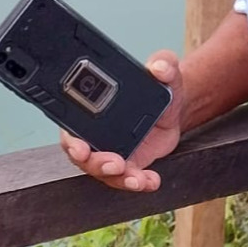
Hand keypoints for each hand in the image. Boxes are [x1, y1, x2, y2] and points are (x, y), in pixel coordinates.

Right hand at [60, 50, 184, 191]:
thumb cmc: (161, 85)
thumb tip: (158, 66)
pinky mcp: (129, 163)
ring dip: (119, 178)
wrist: (176, 106)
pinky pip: (127, 179)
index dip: (71, 140)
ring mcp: (111, 151)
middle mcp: (97, 134)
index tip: (80, 148)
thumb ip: (163, 63)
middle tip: (115, 163)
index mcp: (93, 110)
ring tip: (137, 178)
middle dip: (96, 164)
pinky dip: (138, 183)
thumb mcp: (164, 69)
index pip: (72, 127)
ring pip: (105, 172)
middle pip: (84, 156)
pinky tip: (150, 181)